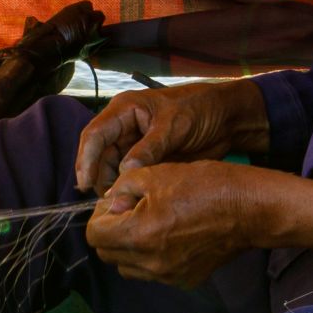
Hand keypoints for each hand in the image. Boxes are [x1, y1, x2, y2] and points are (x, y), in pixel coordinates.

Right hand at [72, 78, 271, 192]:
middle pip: (99, 156)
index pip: (95, 135)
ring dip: (114, 186)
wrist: (227, 119)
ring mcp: (134, 145)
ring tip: (120, 203)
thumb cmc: (200, 109)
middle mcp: (124, 128)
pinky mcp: (146, 160)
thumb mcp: (174, 127)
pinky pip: (130, 176)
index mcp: (124, 111)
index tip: (85, 183)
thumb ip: (149, 149)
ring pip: (112, 169)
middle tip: (107, 202)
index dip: (86, 159)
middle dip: (100, 178)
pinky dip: (128, 188)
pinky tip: (131, 201)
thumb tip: (125, 172)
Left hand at [86, 160, 312, 287]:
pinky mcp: (185, 280)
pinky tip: (171, 234)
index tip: (118, 201)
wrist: (252, 209)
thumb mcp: (157, 174)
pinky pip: (153, 272)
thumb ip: (122, 189)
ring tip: (151, 221)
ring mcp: (168, 276)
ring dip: (129, 246)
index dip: (100, 215)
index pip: (94, 235)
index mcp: (138, 235)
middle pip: (107, 254)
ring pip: (128, 266)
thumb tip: (111, 203)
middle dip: (111, 230)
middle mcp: (150, 263)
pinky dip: (152, 256)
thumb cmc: (207, 185)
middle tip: (131, 209)